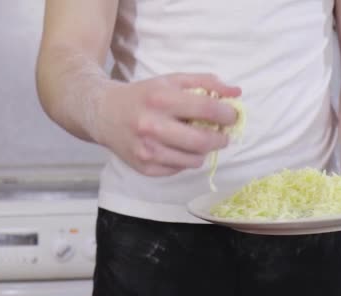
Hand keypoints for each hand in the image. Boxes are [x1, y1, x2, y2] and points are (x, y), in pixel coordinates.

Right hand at [93, 73, 240, 176]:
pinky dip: (185, 159)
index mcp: (160, 99)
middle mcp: (152, 126)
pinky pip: (179, 169)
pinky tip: (176, 147)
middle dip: (220, 138)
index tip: (231, 116)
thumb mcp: (172, 81)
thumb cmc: (143, 95)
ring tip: (197, 140)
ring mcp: (147, 151)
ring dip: (203, 151)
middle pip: (202, 141)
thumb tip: (237, 92)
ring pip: (194, 160)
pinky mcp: (145, 168)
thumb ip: (206, 83)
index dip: (227, 114)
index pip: (206, 109)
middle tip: (222, 134)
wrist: (103, 114)